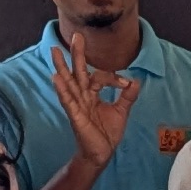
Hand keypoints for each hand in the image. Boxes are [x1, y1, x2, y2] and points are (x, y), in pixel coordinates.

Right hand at [52, 40, 141, 169]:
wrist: (102, 154)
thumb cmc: (106, 133)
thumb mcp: (121, 111)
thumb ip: (127, 96)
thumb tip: (136, 80)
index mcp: (92, 94)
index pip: (99, 76)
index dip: (113, 78)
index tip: (125, 84)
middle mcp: (82, 97)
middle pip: (78, 72)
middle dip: (76, 54)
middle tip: (75, 35)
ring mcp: (77, 105)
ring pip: (68, 83)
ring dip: (61, 67)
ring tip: (54, 51)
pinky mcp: (75, 116)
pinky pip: (68, 101)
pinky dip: (62, 89)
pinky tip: (55, 78)